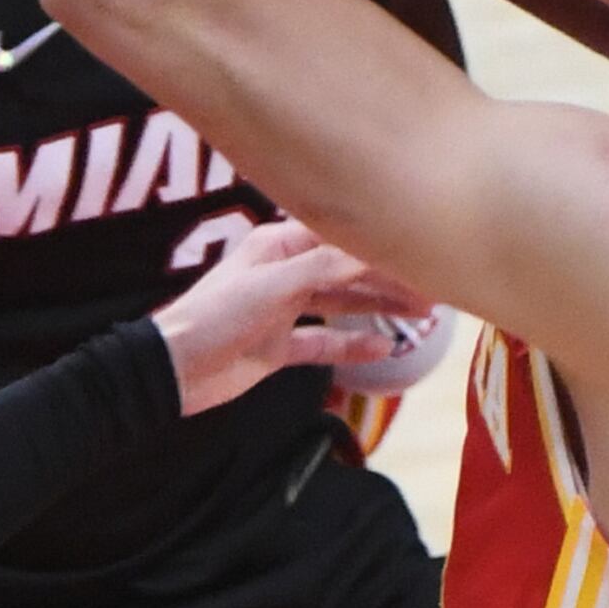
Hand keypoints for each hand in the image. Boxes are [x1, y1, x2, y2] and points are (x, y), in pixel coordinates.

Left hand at [151, 212, 406, 411]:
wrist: (173, 370)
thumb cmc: (216, 315)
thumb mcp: (274, 285)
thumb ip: (327, 267)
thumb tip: (377, 249)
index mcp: (279, 244)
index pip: (339, 237)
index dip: (379, 242)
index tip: (421, 247)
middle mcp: (284, 272)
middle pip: (347, 271)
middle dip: (388, 278)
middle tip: (435, 288)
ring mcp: (283, 310)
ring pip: (341, 304)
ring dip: (379, 308)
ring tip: (424, 314)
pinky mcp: (279, 346)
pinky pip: (325, 341)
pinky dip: (353, 344)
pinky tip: (385, 347)